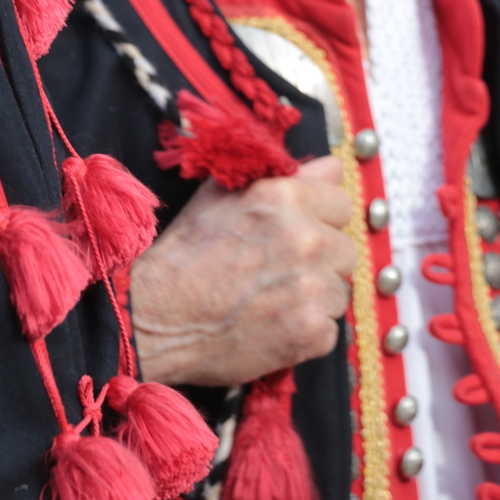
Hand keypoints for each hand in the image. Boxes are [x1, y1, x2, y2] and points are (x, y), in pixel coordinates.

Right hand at [130, 156, 355, 386]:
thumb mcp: (223, 195)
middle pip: (344, 249)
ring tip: (271, 300)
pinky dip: (306, 333)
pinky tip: (273, 326)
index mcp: (284, 197)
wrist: (155, 318)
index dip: (319, 219)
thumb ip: (285, 176)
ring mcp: (310, 288)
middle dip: (320, 260)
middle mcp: (304, 238)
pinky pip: (328, 330)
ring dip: (313, 297)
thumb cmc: (185, 254)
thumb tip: (332, 166)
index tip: (297, 234)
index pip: (341, 203)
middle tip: (280, 271)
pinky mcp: (310, 333)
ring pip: (337, 291)